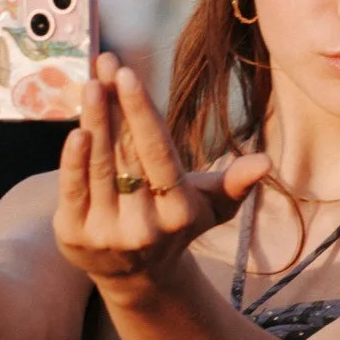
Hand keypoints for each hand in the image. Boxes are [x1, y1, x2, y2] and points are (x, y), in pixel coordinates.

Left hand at [53, 55, 265, 289]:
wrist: (138, 277)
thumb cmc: (175, 224)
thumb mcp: (211, 206)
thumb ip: (235, 182)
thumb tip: (266, 163)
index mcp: (179, 212)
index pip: (158, 153)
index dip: (141, 112)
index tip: (127, 73)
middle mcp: (144, 226)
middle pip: (127, 154)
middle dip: (115, 104)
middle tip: (105, 62)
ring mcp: (108, 233)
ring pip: (100, 167)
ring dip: (92, 121)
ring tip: (91, 84)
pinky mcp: (74, 237)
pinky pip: (72, 190)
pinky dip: (72, 160)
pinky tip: (77, 130)